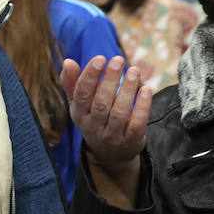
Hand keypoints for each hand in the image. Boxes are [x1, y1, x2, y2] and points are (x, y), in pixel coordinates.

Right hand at [62, 55, 151, 206]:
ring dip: (127, 90)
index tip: (100, 58)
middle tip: (118, 60)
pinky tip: (146, 90)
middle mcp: (93, 127)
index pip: (81, 94)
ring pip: (119, 113)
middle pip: (101, 103)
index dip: (90, 76)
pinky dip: (142, 107)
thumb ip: (72, 82)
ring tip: (134, 71)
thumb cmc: (94, 119)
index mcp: (79, 113)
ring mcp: (112, 136)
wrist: (110, 154)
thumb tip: (68, 61)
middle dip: (110, 80)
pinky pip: (136, 124)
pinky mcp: (130, 141)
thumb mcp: (79, 104)